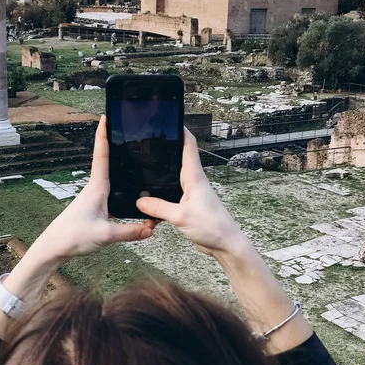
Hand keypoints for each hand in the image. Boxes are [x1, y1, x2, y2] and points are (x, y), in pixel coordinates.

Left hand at [30, 116, 154, 260]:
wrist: (54, 248)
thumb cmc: (73, 237)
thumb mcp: (105, 236)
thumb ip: (130, 232)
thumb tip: (151, 229)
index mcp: (96, 188)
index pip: (101, 156)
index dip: (103, 135)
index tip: (106, 116)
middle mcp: (95, 189)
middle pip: (107, 162)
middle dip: (115, 145)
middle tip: (127, 129)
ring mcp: (95, 198)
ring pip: (111, 179)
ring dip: (120, 167)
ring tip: (135, 155)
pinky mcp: (95, 208)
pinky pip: (112, 193)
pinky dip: (122, 188)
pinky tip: (132, 191)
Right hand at [136, 129, 245, 256]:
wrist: (225, 245)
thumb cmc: (211, 226)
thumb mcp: (180, 216)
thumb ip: (158, 207)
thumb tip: (139, 200)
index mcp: (194, 177)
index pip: (188, 146)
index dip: (180, 130)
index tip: (168, 118)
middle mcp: (193, 182)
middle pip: (177, 159)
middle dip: (163, 151)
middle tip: (145, 144)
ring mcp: (190, 194)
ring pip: (171, 180)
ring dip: (159, 178)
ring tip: (142, 172)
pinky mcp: (188, 207)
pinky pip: (170, 198)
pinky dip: (159, 201)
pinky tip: (148, 206)